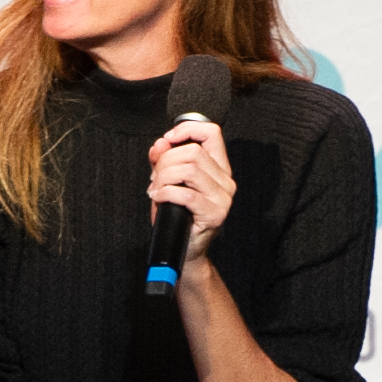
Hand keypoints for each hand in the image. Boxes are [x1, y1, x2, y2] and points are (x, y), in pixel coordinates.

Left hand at [149, 114, 233, 263]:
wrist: (184, 252)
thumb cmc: (178, 218)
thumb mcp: (168, 183)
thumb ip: (163, 161)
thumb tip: (160, 144)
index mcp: (218, 169)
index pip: (211, 133)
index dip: (187, 129)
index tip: (168, 139)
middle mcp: (225, 181)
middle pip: (193, 152)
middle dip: (166, 162)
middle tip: (155, 179)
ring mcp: (222, 198)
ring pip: (189, 169)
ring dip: (164, 178)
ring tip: (156, 190)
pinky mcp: (214, 214)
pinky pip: (186, 194)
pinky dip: (165, 193)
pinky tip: (158, 198)